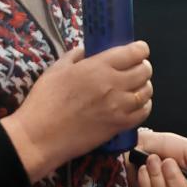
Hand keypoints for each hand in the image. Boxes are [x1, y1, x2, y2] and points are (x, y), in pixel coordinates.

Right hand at [1, 41, 153, 181]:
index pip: (134, 52)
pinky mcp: (118, 125)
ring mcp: (118, 106)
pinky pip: (143, 112)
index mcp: (98, 66)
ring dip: (144, 86)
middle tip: (135, 69)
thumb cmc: (44, 101)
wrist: (39, 137)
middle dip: (143, 67)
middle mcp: (113, 84)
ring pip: (146, 91)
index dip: (139, 49)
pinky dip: (144, 106)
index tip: (137, 51)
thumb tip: (87, 50)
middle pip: (144, 71)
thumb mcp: (56, 69)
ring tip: (135, 87)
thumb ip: (75, 56)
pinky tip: (135, 105)